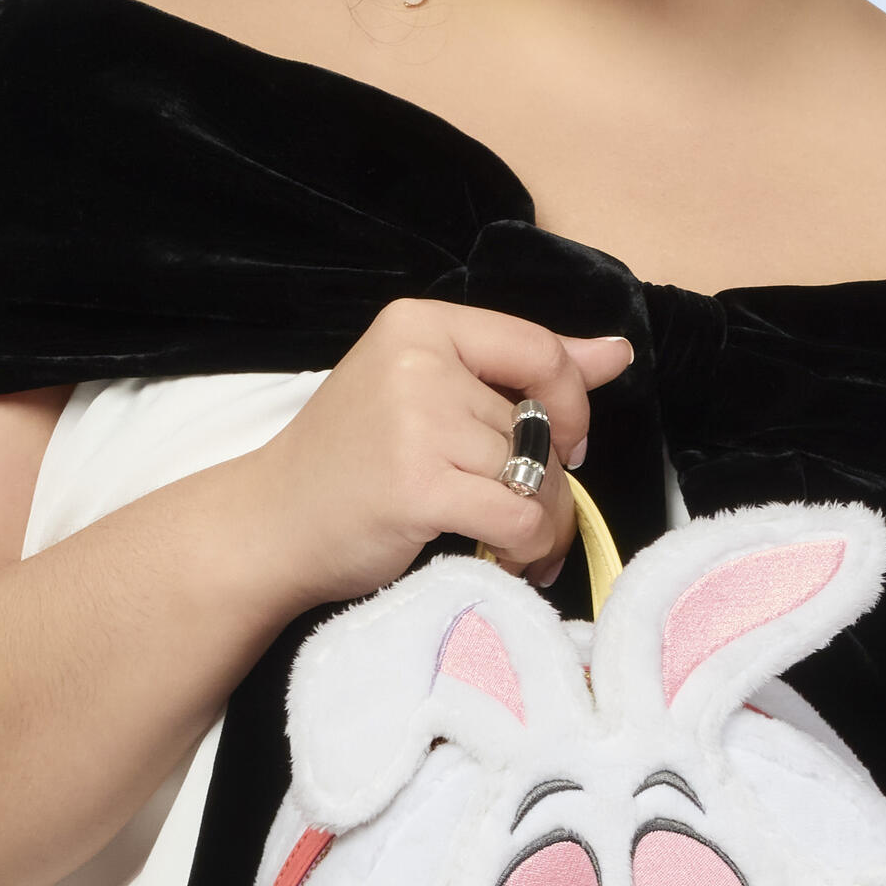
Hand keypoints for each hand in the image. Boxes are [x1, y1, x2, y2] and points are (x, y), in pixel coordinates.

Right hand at [254, 301, 633, 606]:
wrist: (268, 524)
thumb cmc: (349, 463)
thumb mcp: (426, 393)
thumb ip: (520, 370)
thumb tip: (617, 351)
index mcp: (420, 325)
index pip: (540, 350)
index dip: (572, 405)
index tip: (566, 443)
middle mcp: (418, 362)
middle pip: (540, 424)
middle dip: (547, 481)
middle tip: (521, 515)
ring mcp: (417, 423)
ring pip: (538, 475)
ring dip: (543, 522)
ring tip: (516, 545)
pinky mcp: (420, 486)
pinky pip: (522, 518)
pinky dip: (531, 549)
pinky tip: (510, 560)